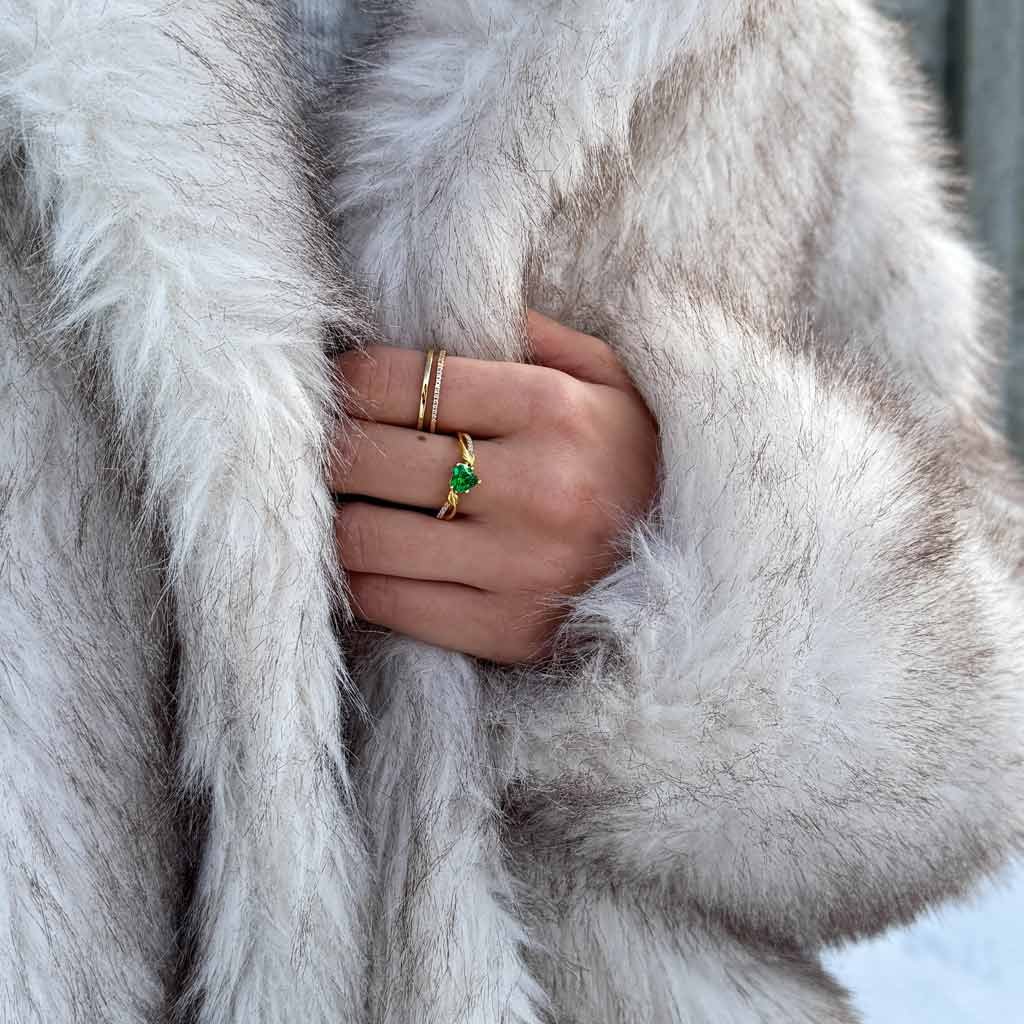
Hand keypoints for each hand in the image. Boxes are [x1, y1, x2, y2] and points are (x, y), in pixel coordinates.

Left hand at [329, 310, 658, 663]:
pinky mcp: (508, 632)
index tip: (340, 389)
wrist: (706, 562)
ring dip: (336, 517)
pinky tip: (374, 556)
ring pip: (363, 540)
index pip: (398, 382)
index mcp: (552, 409)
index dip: (346, 382)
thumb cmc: (640, 456)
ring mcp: (520, 569)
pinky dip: (360, 578)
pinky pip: (388, 603)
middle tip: (328, 446)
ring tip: (347, 501)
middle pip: (367, 461)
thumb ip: (530, 335)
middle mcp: (535, 489)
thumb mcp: (608, 376)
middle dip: (330, 449)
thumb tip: (435, 310)